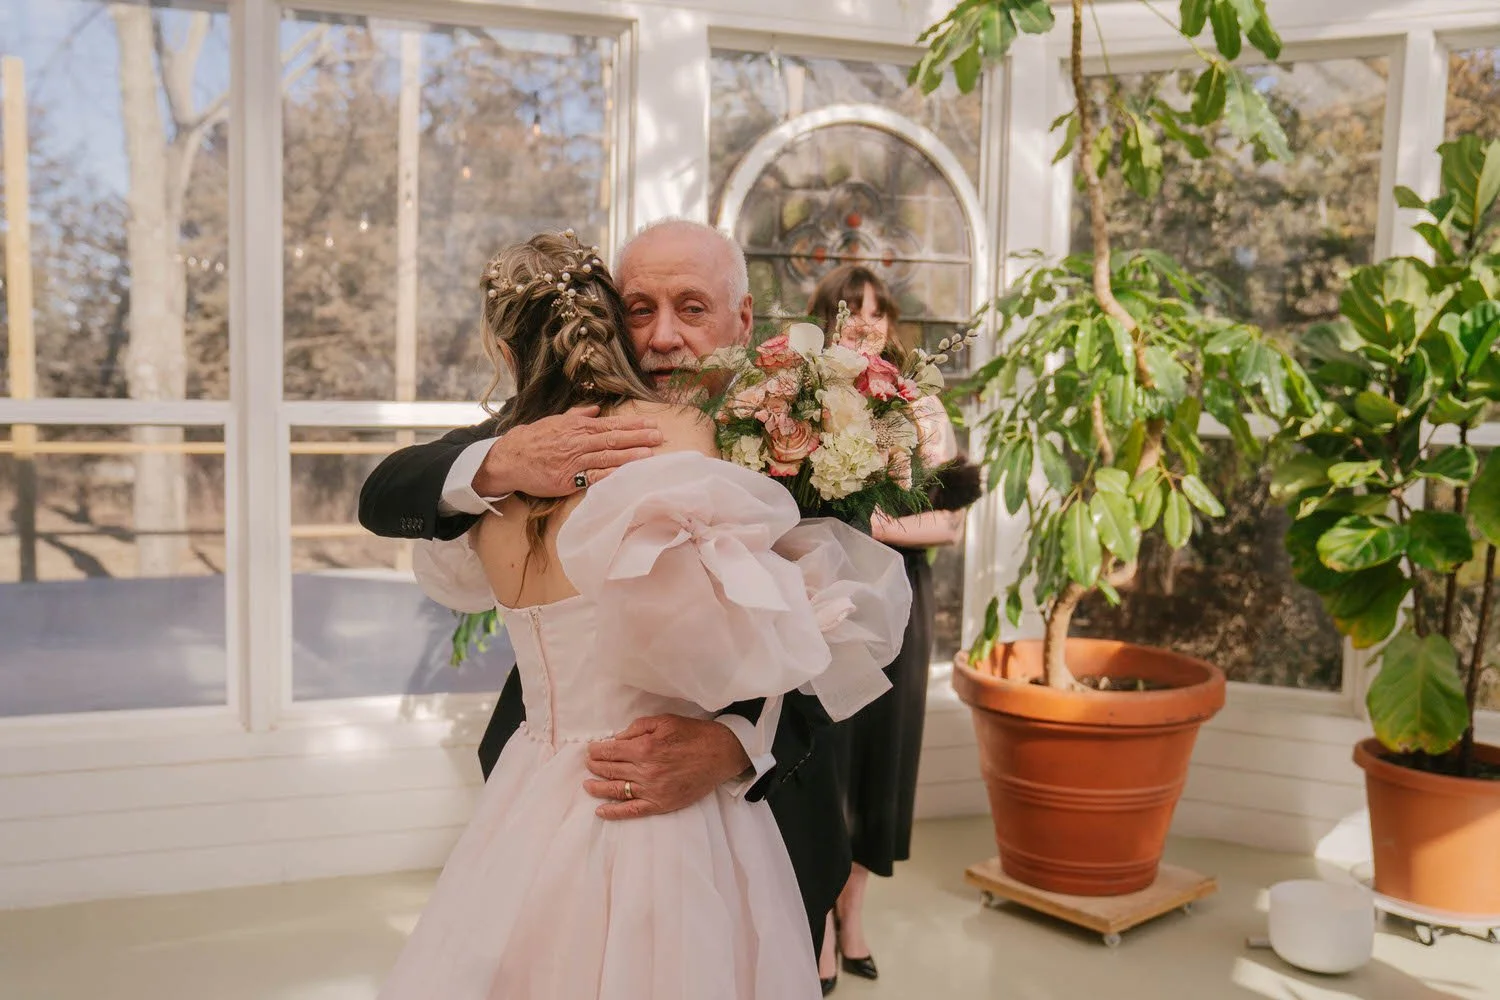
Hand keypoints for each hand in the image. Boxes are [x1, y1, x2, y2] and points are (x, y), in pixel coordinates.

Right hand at [473, 405, 663, 498]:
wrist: (510, 457)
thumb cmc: (534, 439)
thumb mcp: (556, 420)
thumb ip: (578, 415)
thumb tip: (596, 409)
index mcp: (577, 426)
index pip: (611, 424)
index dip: (633, 424)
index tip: (652, 423)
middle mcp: (578, 441)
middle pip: (613, 438)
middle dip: (638, 437)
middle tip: (659, 436)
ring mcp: (573, 460)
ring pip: (606, 456)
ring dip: (629, 455)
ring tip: (649, 454)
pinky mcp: (567, 479)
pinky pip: (591, 477)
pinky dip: (609, 475)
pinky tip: (625, 475)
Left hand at [584, 714, 751, 818]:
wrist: (721, 754)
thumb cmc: (694, 734)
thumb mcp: (664, 721)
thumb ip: (637, 728)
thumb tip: (617, 738)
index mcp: (644, 748)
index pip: (610, 751)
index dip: (597, 750)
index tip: (591, 750)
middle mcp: (645, 771)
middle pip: (610, 770)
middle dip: (596, 766)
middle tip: (589, 763)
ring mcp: (652, 790)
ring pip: (616, 790)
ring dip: (598, 788)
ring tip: (587, 785)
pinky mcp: (661, 804)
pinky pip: (632, 811)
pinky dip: (615, 812)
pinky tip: (601, 811)